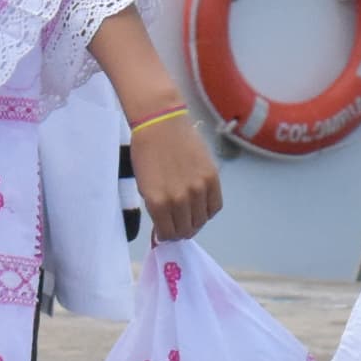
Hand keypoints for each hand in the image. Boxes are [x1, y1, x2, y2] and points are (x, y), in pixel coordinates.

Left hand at [129, 106, 222, 240]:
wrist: (161, 124)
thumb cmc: (146, 153)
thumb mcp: (144, 186)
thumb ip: (156, 209)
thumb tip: (166, 227)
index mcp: (158, 203)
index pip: (168, 234)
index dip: (167, 236)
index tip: (166, 232)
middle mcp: (179, 199)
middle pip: (186, 230)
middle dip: (180, 230)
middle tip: (177, 223)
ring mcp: (198, 189)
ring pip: (201, 220)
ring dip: (194, 221)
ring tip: (189, 214)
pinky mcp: (212, 178)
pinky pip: (215, 206)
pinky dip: (208, 210)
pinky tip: (201, 205)